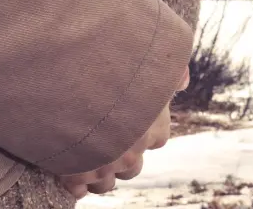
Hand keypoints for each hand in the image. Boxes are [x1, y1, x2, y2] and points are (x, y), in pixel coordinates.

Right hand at [60, 66, 189, 198]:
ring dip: (97, 174)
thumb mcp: (151, 64)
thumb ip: (171, 73)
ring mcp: (105, 166)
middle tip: (105, 143)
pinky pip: (77, 189)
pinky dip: (73, 183)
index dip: (144, 133)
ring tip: (86, 159)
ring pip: (105, 183)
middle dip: (120, 158)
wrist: (79, 82)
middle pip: (132, 168)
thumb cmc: (116, 70)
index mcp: (154, 128)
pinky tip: (69, 172)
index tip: (130, 124)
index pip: (157, 139)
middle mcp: (133, 152)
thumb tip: (184, 80)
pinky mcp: (76, 175)